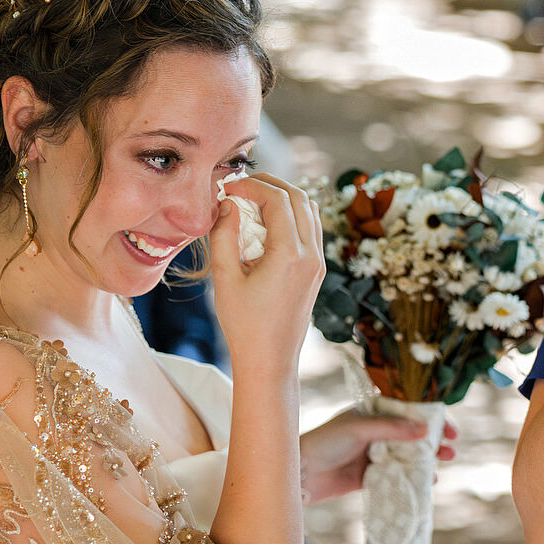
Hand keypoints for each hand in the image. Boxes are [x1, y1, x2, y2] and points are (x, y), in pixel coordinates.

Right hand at [207, 172, 325, 374]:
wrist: (270, 359)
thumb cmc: (244, 324)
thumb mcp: (225, 277)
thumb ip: (224, 235)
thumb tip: (228, 204)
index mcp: (290, 255)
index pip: (277, 200)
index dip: (251, 185)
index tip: (228, 187)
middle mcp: (312, 254)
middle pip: (299, 197)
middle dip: (270, 184)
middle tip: (242, 185)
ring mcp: (319, 262)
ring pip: (310, 210)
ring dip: (283, 197)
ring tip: (252, 200)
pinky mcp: (317, 269)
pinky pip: (311, 228)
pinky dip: (292, 215)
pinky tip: (266, 223)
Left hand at [299, 410, 458, 502]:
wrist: (299, 474)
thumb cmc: (325, 442)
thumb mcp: (360, 429)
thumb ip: (392, 429)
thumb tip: (426, 429)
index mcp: (372, 413)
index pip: (408, 411)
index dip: (430, 418)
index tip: (449, 427)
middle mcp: (375, 432)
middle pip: (412, 435)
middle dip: (433, 441)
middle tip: (451, 449)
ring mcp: (372, 455)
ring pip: (407, 456)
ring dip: (426, 459)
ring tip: (442, 464)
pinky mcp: (368, 477)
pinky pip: (396, 476)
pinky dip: (412, 478)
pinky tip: (426, 482)